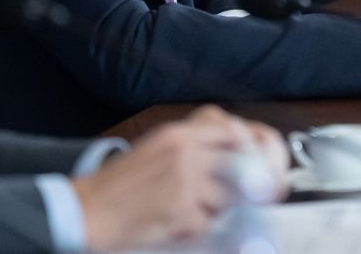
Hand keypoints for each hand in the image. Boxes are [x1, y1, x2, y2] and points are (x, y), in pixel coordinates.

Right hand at [73, 105, 286, 249]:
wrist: (88, 210)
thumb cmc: (124, 185)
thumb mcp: (160, 148)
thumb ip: (198, 147)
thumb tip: (246, 158)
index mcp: (179, 133)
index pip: (236, 131)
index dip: (261, 148)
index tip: (271, 166)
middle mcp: (185, 152)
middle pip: (242, 162)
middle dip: (257, 183)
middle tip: (264, 195)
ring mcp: (184, 182)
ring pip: (231, 196)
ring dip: (223, 209)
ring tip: (197, 211)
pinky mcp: (182, 212)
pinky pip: (211, 223)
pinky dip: (201, 229)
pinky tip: (178, 225)